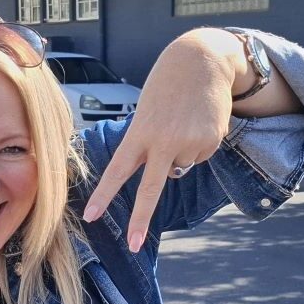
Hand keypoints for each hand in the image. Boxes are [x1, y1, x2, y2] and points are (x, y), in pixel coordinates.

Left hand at [82, 30, 234, 251]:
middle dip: (141, 219)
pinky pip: (199, 156)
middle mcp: (164, 141)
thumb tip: (170, 177)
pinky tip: (198, 121)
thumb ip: (149, 147)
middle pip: (150, 189)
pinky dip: (197, 144)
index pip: (117, 170)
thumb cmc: (165, 88)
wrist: (204, 58)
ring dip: (178, 154)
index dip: (104, 195)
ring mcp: (190, 142)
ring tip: (181, 123)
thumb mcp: (145, 114)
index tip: (91, 216)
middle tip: (134, 245)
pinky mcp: (212, 140)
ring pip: (179, 169)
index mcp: (140, 133)